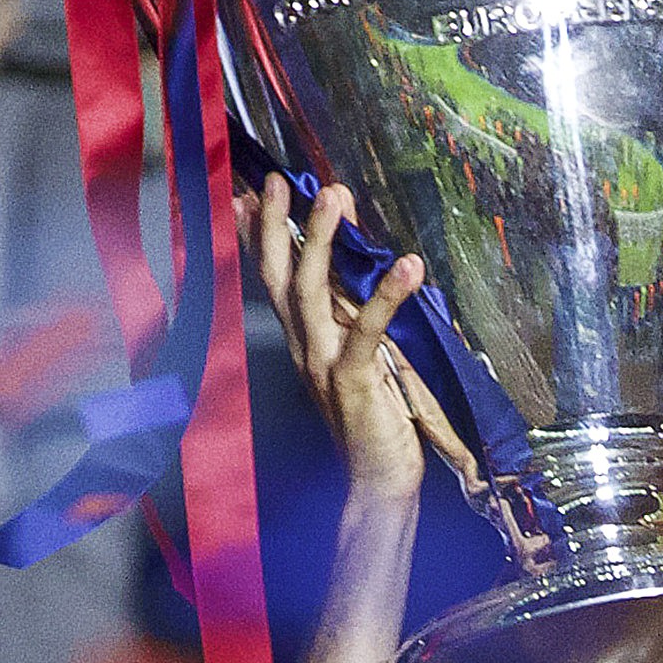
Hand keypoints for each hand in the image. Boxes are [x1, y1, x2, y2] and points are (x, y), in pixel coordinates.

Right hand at [257, 175, 471, 504]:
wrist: (377, 481)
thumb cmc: (375, 418)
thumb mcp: (358, 355)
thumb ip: (350, 312)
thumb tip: (354, 265)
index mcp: (303, 340)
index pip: (274, 279)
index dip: (262, 236)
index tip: (254, 193)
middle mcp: (304, 348)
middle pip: (280, 277)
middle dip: (278, 225)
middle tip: (277, 181)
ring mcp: (323, 364)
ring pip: (311, 293)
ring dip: (320, 241)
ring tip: (333, 196)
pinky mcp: (353, 381)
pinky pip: (367, 330)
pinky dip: (387, 295)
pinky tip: (408, 265)